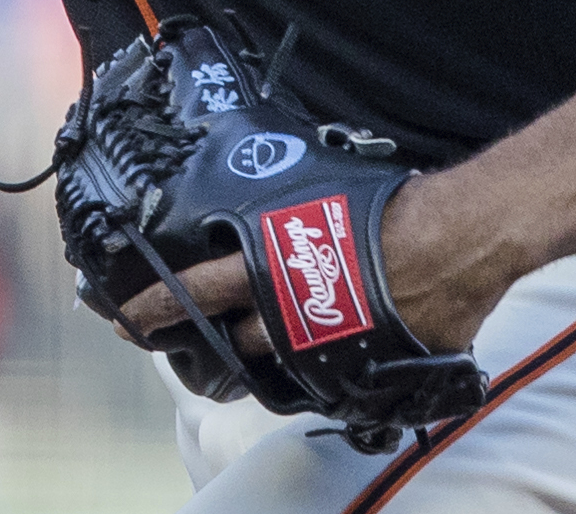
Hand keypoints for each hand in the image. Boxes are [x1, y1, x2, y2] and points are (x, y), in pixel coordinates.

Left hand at [114, 172, 521, 359]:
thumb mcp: (320, 195)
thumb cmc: (390, 210)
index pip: (194, 291)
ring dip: (263, 357)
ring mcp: (317, 351)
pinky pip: (319, 380)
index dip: (154, 306)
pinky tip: (315, 359)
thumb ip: (285, 215)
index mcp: (266, 265)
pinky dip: (313, 370)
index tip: (126, 317)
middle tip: (197, 339)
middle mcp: (283, 315)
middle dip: (214, 340)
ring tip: (256, 349)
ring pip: (271, 367)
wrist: (449, 245)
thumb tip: (269, 206)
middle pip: (229, 342)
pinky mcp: (352, 374)